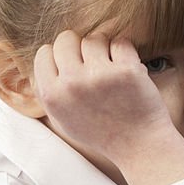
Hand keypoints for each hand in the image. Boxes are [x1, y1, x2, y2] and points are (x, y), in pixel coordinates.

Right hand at [34, 30, 183, 184]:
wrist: (139, 146)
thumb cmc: (102, 132)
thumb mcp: (63, 118)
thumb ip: (50, 90)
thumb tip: (46, 57)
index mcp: (52, 95)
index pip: (44, 52)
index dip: (59, 55)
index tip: (73, 64)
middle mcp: (72, 84)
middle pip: (66, 39)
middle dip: (79, 46)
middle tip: (93, 62)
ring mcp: (99, 76)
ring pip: (94, 38)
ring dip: (104, 48)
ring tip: (111, 67)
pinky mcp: (127, 71)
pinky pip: (120, 42)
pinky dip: (125, 52)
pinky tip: (127, 67)